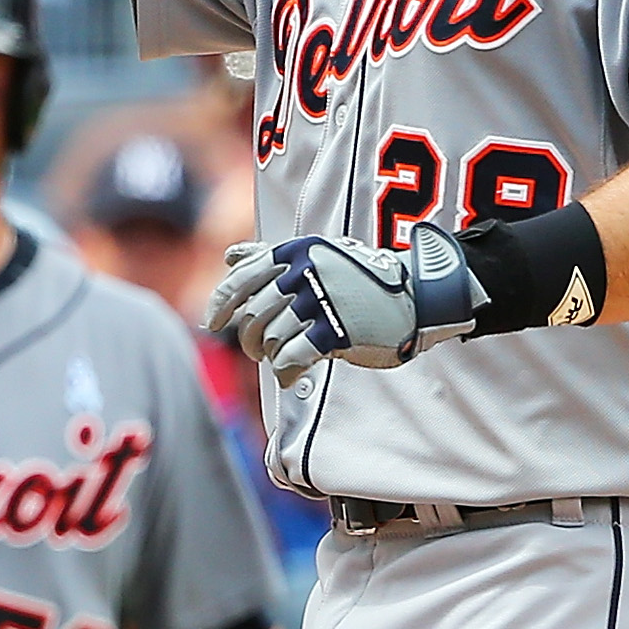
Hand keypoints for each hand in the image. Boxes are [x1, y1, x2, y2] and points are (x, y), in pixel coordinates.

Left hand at [205, 222, 488, 388]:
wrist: (416, 295)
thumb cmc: (361, 278)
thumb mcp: (316, 255)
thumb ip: (271, 256)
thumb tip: (230, 256)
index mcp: (295, 252)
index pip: (241, 279)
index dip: (220, 304)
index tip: (212, 323)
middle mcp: (304, 273)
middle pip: (253, 314)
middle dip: (247, 337)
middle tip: (254, 349)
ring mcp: (321, 302)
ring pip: (269, 337)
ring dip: (268, 354)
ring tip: (278, 358)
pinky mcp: (336, 331)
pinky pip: (291, 357)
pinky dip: (283, 371)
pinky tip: (288, 376)